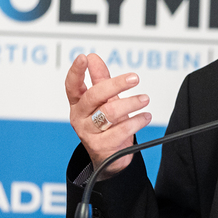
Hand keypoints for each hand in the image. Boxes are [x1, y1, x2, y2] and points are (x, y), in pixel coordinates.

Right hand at [65, 53, 151, 178]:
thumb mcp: (103, 102)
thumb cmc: (106, 126)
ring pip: (109, 112)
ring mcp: (89, 133)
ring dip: (131, 103)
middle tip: (134, 78)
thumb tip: (94, 58)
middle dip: (115, 84)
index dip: (76, 71)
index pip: (72, 85)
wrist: (110, 159)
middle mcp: (79, 118)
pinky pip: (122, 130)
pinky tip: (145, 117)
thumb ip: (100, 80)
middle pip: (94, 96)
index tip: (84, 57)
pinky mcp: (102, 147)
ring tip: (144, 99)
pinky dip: (137, 121)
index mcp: (78, 104)